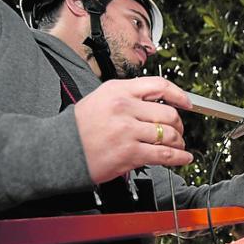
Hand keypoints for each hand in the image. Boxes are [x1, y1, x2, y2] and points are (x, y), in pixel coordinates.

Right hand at [74, 76, 193, 183]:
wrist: (57, 150)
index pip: (159, 86)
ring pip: (169, 134)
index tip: (187, 103)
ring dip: (179, 142)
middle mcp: (124, 108)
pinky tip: (183, 158)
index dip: (179, 95)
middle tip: (178, 131)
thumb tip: (157, 103)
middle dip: (179, 124)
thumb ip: (128, 97)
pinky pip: (164, 154)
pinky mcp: (129, 153)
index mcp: (118, 90)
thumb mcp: (101, 98)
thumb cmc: (78, 127)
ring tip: (178, 146)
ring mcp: (127, 131)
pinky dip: (179, 157)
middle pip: (168, 113)